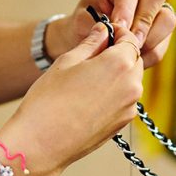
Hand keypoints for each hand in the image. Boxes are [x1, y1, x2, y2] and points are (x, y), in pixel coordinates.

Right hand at [0, 22, 143, 175]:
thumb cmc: (48, 101)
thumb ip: (91, 43)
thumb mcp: (67, 61)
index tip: (105, 33)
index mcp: (119, 64)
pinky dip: (114, 93)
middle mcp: (131, 86)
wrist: (40, 144)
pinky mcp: (122, 125)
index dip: (118, 33)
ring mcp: (129, 108)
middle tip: (94, 54)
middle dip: (120, 53)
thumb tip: (104, 31)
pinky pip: (125, 100)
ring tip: (88, 77)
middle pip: (134, 59)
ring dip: (117, 74)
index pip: (131, 38)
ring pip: (131, 81)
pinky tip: (89, 97)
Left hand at [46, 0, 175, 68]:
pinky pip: (163, 44)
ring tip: (128, 53)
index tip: (118, 28)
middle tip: (129, 42)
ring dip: (149, 41)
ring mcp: (155, 10)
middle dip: (143, 22)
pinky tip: (132, 60)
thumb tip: (115, 33)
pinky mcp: (161, 31)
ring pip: (166, 20)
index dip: (125, 9)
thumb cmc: (84, 24)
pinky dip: (148, 55)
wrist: (87, 39)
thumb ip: (97, 24)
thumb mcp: (82, 21)